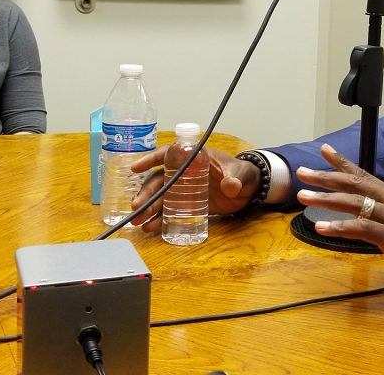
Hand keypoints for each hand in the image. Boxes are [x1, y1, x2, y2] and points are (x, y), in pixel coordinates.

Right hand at [129, 147, 260, 233]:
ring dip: (148, 208)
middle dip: (146, 193)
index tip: (135, 168)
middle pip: (160, 180)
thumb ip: (235, 179)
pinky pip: (169, 210)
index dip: (151, 159)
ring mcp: (184, 189)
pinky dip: (159, 219)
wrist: (248, 190)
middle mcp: (184, 173)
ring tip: (138, 221)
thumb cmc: (242, 174)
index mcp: (194, 158)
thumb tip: (230, 187)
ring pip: (161, 196)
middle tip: (136, 207)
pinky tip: (150, 228)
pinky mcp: (188, 204)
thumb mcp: (240, 174)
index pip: (169, 155)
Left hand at [294, 143, 383, 296]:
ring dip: (327, 199)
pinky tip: (321, 227)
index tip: (324, 151)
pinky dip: (340, 227)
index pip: (366, 176)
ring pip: (356, 204)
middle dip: (327, 177)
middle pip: (356, 185)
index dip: (344, 163)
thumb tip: (363, 216)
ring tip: (303, 197)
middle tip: (302, 173)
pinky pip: (363, 229)